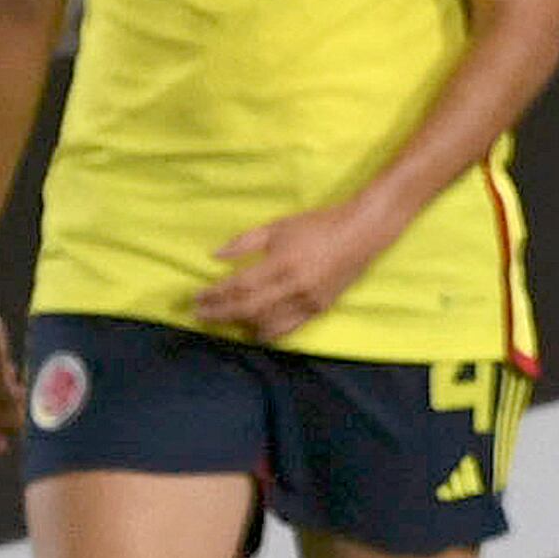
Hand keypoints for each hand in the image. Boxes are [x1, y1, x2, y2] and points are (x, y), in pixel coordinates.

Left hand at [195, 202, 392, 342]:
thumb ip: (245, 242)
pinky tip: (253, 331)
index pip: (239, 286)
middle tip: (200, 315)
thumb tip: (215, 257)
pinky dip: (267, 333)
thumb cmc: (318, 224)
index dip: (215, 295)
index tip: (196, 298)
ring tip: (223, 321)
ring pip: (266, 323)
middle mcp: (294, 287)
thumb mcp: (279, 226)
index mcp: (282, 262)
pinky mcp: (319, 310)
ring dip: (240, 325)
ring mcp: (308, 302)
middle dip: (220, 313)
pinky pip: (288, 329)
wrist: (362, 232)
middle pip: (247, 308)